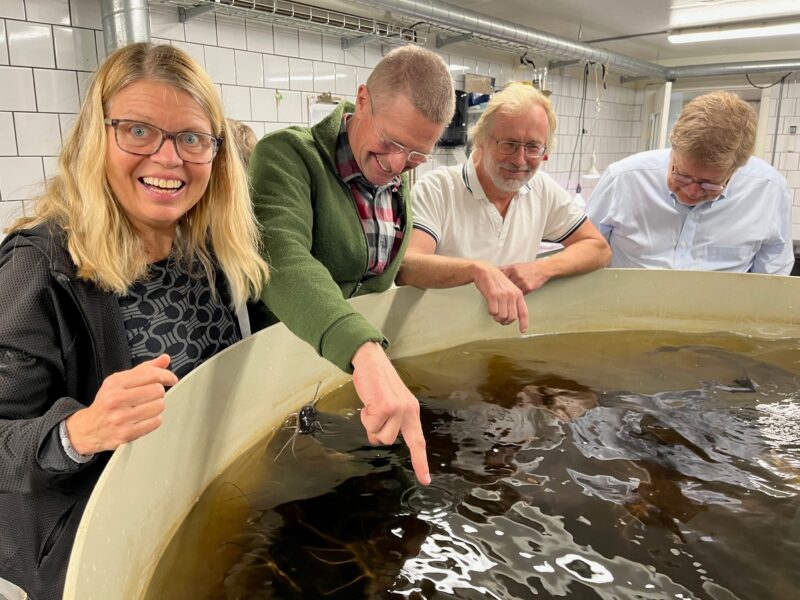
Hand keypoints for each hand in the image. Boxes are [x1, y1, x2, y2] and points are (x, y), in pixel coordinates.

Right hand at [65, 354, 177, 454]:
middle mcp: (116, 400)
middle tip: (149, 396)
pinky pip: (156, 422)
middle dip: (157, 392)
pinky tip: (143, 418)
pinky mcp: (127, 433)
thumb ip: (144, 369)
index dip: (166, 375)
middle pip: (157, 390)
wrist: (89, 428)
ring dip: (156, 406)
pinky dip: (153, 420)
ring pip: (159, 406)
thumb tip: (164, 359)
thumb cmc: (107, 403)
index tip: (171, 379)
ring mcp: (121, 418)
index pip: (150, 375)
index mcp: (115, 383)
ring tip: (144, 407)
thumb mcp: (120, 381)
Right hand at [351, 342, 429, 484]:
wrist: (371, 360)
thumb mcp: (387, 404)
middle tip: (373, 414)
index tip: (425, 480)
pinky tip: (368, 402)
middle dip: (376, 431)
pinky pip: (371, 425)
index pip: (418, 441)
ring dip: (370, 424)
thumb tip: (376, 439)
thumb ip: (388, 422)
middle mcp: (408, 411)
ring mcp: (398, 409)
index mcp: (412, 412)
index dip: (420, 462)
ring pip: (380, 435)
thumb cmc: (377, 382)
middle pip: (389, 440)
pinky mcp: (385, 406)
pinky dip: (365, 416)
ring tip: (371, 407)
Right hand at [472, 261, 527, 332]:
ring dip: (496, 317)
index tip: (522, 331)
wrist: (485, 271)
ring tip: (494, 312)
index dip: (524, 323)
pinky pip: (493, 312)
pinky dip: (490, 312)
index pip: (523, 312)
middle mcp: (512, 295)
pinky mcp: (493, 295)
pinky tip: (490, 306)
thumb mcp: (509, 289)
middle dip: (505, 321)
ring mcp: (503, 295)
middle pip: (512, 318)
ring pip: (502, 317)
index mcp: (518, 294)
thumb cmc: (496, 281)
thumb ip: (513, 301)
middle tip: (500, 319)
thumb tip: (512, 316)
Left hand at [499, 262, 549, 294]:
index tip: (494, 287)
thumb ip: (504, 269)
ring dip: (509, 295)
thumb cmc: (527, 268)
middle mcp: (516, 275)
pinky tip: (515, 296)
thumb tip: (493, 272)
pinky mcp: (528, 288)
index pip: (500, 278)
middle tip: (499, 294)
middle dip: (502, 290)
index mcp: (511, 269)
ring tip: (507, 297)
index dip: (496, 283)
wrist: (542, 269)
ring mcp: (522, 282)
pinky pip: (519, 295)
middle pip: (505, 285)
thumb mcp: (515, 266)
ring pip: (511, 291)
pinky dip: (517, 296)